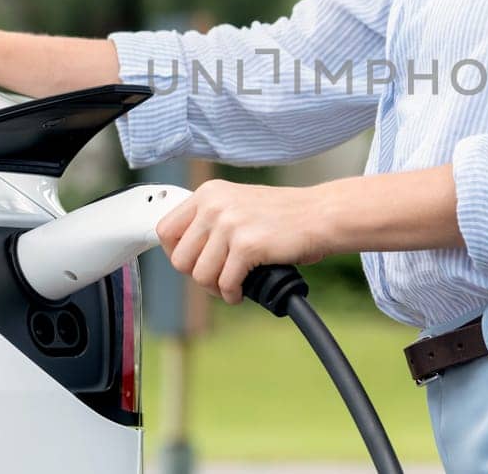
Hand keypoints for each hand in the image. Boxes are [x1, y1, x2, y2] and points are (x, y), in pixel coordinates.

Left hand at [156, 179, 328, 303]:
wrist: (322, 215)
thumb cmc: (286, 215)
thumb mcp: (239, 204)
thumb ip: (211, 221)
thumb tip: (184, 254)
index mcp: (209, 193)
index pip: (165, 230)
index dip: (176, 254)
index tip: (193, 264)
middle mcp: (214, 205)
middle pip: (179, 259)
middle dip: (197, 276)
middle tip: (218, 279)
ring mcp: (229, 224)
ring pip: (200, 275)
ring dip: (216, 289)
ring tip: (233, 286)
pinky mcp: (247, 245)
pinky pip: (225, 283)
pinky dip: (233, 294)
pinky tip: (243, 291)